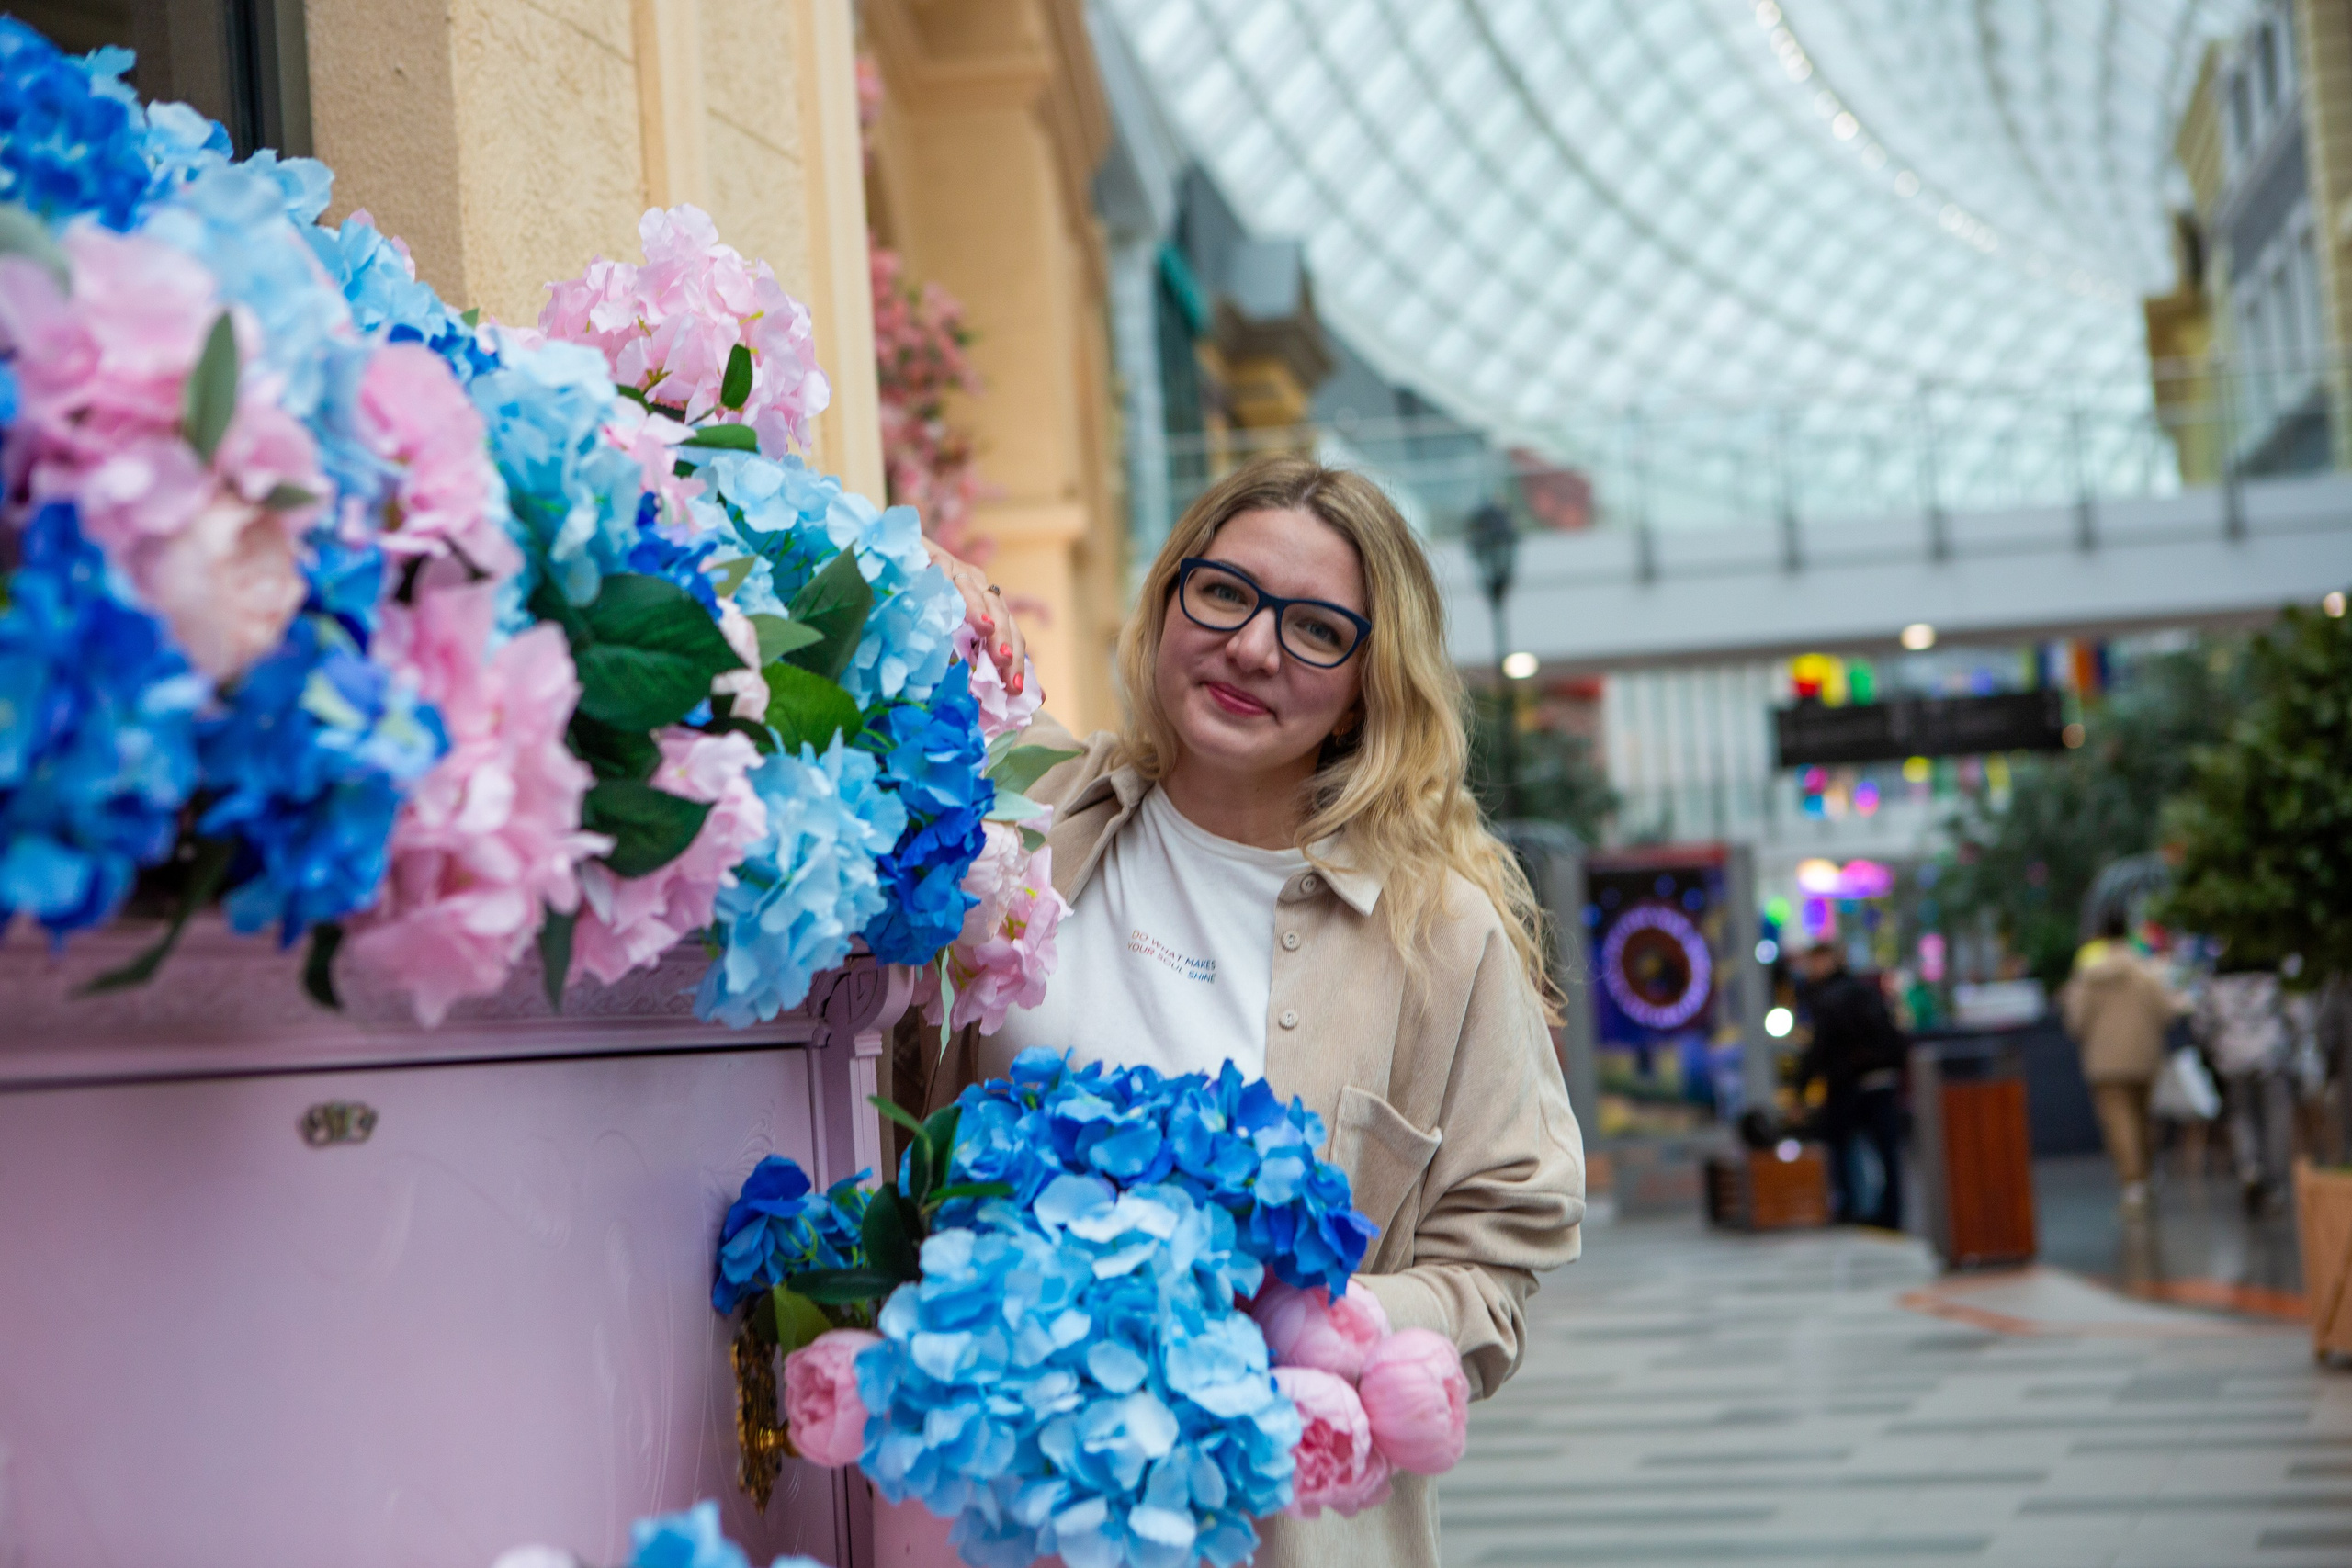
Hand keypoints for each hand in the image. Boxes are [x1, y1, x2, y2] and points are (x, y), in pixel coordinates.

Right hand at [923, 536, 1027, 695]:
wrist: (894, 554)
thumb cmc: (921, 597)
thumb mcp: (947, 628)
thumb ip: (968, 656)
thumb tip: (987, 696)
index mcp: (986, 602)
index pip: (1009, 632)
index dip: (1018, 660)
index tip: (1017, 692)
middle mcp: (977, 585)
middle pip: (1000, 613)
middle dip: (1005, 642)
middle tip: (1007, 670)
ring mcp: (956, 569)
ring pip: (974, 592)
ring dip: (980, 613)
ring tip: (988, 634)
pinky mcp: (933, 558)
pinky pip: (942, 575)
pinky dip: (946, 589)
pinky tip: (947, 607)